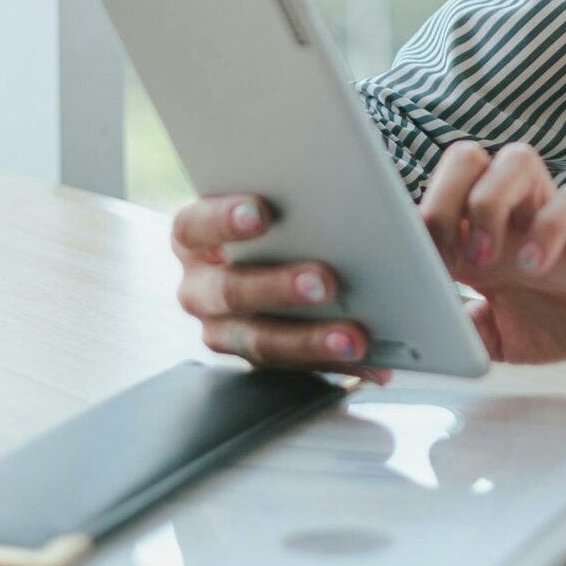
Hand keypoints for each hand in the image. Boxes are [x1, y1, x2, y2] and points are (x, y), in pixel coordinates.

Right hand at [171, 192, 391, 382]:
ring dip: (311, 340)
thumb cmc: (278, 217)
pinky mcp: (257, 360)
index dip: (224, 219)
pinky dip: (336, 364)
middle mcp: (199, 287)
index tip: (260, 213)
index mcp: (193, 237)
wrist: (278, 250)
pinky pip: (295, 369)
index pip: (196, 225)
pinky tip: (372, 359)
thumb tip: (345, 197)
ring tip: (354, 337)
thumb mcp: (273, 202)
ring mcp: (224, 329)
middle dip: (279, 287)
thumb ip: (289, 199)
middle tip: (325, 280)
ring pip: (260, 342)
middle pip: (229, 291)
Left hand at [420, 141, 565, 364]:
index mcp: (480, 234)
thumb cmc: (561, 317)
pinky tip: (536, 266)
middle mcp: (512, 214)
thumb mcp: (496, 339)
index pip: (434, 193)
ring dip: (491, 203)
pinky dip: (548, 230)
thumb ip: (461, 333)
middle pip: (466, 156)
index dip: (411, 218)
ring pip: (517, 158)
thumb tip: (424, 334)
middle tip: (449, 253)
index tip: (408, 264)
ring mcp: (550, 216)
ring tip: (490, 258)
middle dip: (445, 196)